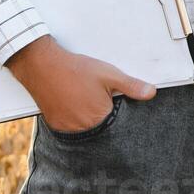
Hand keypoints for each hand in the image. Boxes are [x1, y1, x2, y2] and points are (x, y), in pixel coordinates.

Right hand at [4, 35, 156, 132]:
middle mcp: (84, 128)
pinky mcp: (56, 125)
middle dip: (103, 114)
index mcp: (100, 117)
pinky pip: (71, 128)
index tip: (114, 102)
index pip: (117, 124)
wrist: (42, 65)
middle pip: (101, 127)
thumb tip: (151, 93)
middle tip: (94, 97)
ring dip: (88, 118)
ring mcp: (68, 128)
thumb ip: (131, 85)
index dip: (117, 111)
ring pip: (86, 128)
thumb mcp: (108, 74)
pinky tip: (73, 104)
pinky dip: (74, 119)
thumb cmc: (76, 69)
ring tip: (83, 98)